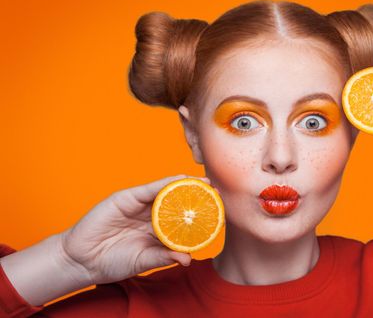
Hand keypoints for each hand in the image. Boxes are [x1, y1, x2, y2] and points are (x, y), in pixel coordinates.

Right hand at [59, 175, 209, 284]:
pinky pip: (149, 188)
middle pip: (179, 202)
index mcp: (158, 231)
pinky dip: (166, 183)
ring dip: (187, 186)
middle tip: (218, 193)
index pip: (184, 220)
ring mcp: (140, 205)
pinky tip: (182, 180)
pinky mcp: (127, 197)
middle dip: (198, 197)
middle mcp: (152, 215)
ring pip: (167, 191)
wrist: (81, 259)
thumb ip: (164, 257)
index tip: (221, 214)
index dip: (201, 216)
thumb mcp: (142, 261)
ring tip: (206, 183)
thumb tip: (188, 259)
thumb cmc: (112, 261)